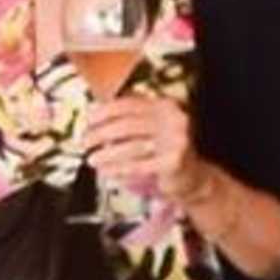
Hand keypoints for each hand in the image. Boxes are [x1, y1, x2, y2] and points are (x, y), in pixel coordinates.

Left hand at [81, 89, 198, 213]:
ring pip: (131, 147)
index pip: (129, 103)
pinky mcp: (173, 162)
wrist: (194, 176)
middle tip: (84, 142)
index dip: (104, 111)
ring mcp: (175, 141)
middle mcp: (173, 119)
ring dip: (106, 154)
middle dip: (100, 134)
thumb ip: (131, 117)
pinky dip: (118, 169)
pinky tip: (106, 171)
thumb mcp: (153, 127)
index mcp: (165, 105)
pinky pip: (138, 165)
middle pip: (127, 125)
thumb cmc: (166, 150)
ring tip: (92, 159)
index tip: (88, 120)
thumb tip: (95, 112)